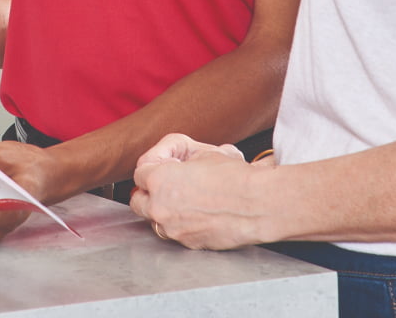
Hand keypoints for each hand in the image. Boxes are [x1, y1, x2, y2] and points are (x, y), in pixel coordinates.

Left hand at [130, 134, 268, 250]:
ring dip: (161, 208)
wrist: (257, 205)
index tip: (166, 161)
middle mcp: (161, 208)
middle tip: (162, 181)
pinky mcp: (189, 243)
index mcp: (159, 181)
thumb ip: (178, 156)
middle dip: (147, 190)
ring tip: (180, 196)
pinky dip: (178, 223)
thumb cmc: (233, 177)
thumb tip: (172, 160)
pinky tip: (195, 212)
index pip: (140, 172)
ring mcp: (174, 229)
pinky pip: (173, 232)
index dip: (154, 162)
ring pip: (153, 219)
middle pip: (138, 200)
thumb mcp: (202, 152)